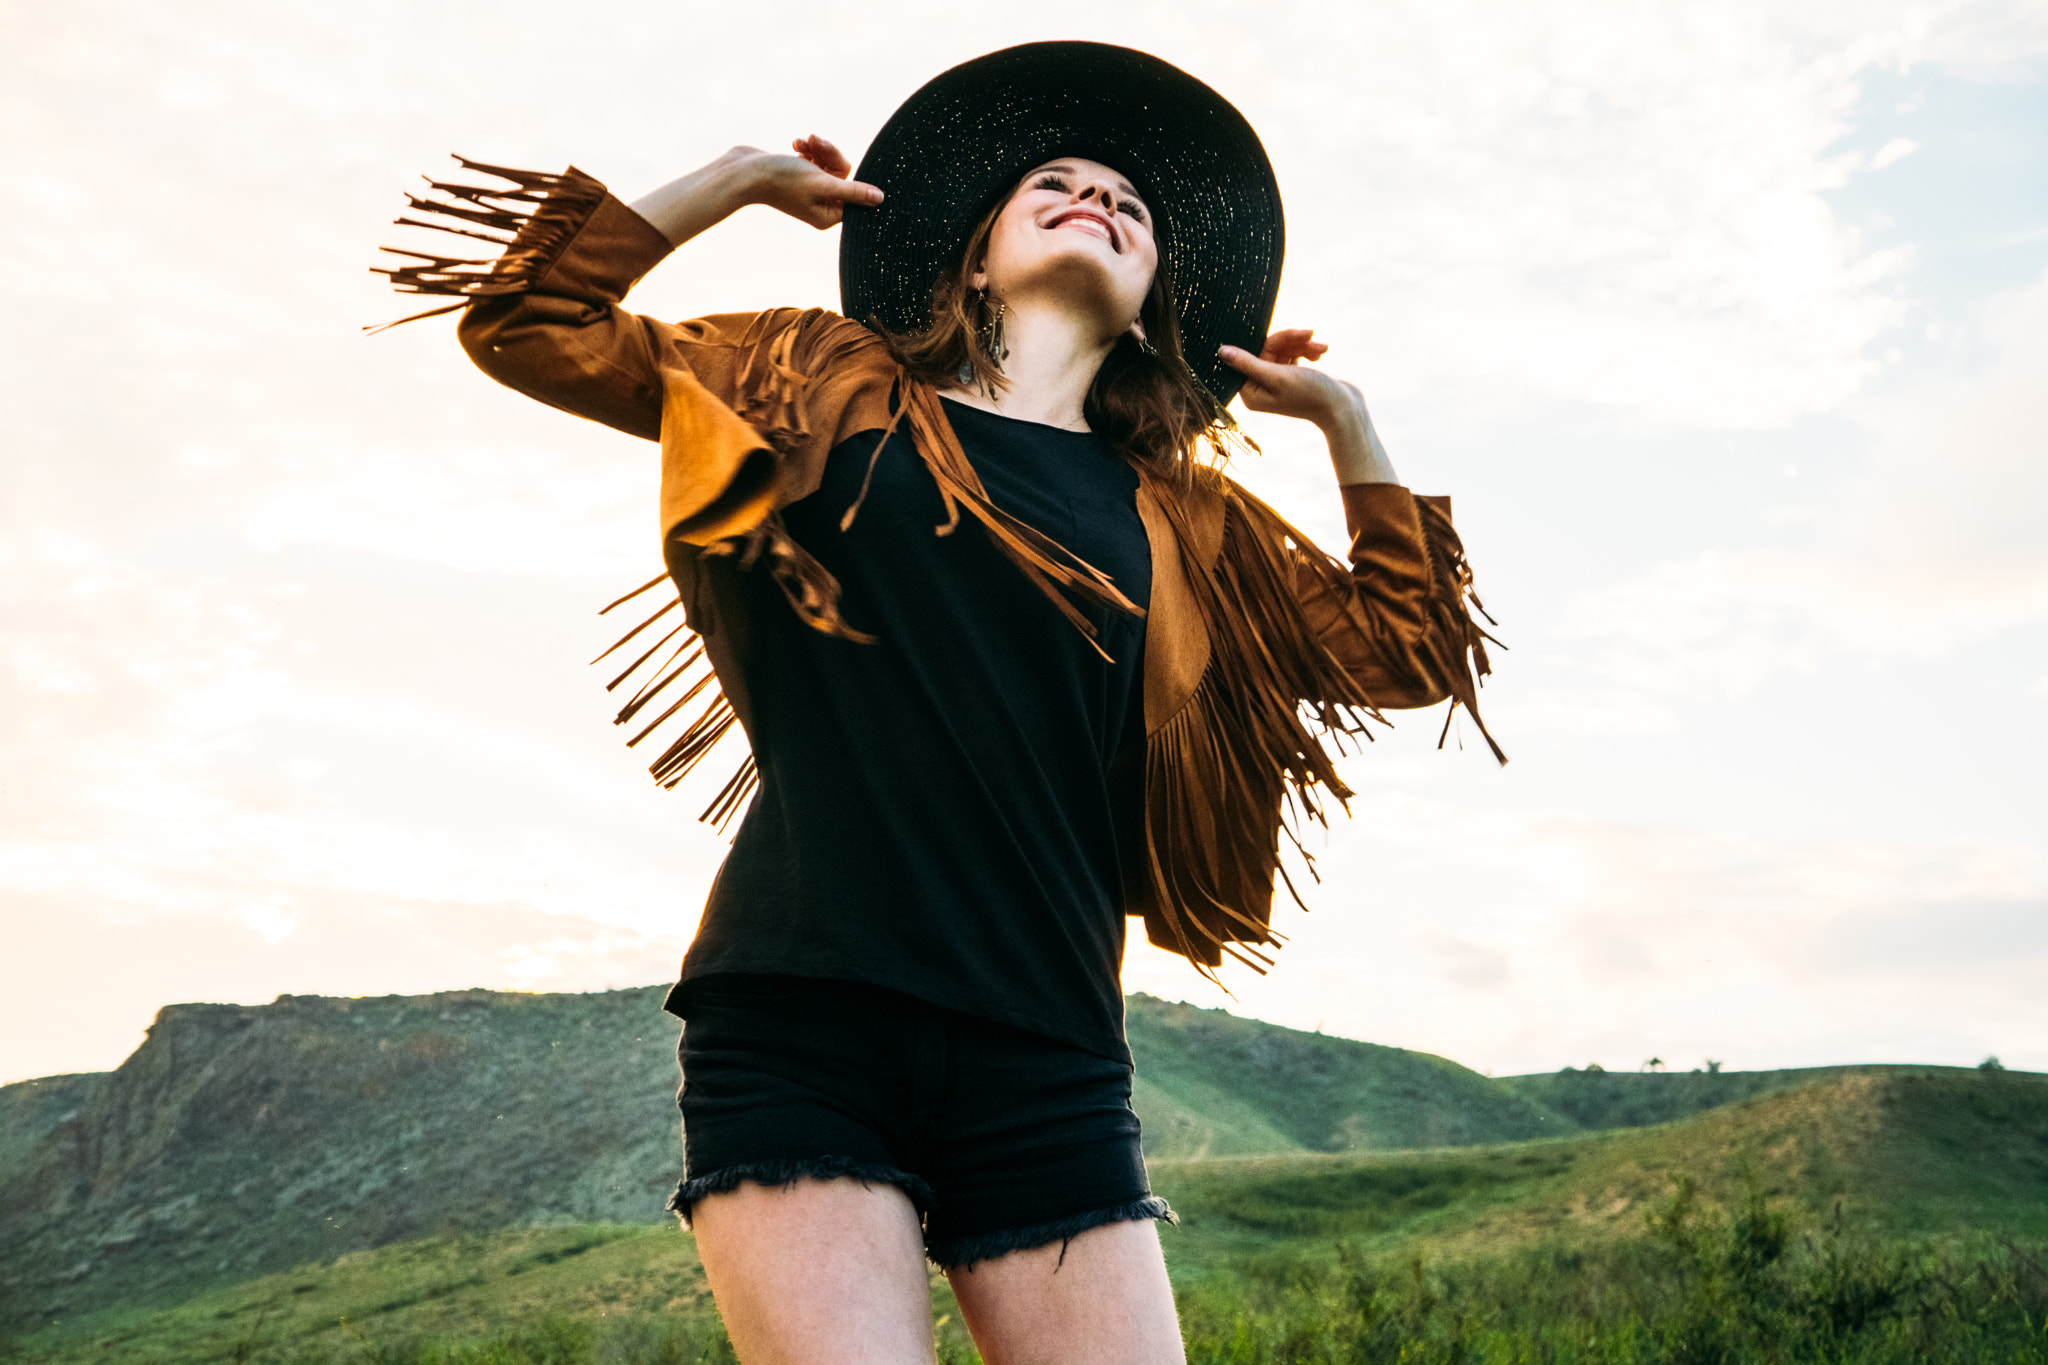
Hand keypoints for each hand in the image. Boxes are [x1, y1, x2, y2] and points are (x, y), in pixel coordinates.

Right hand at [739, 135, 883, 229]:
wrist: (744, 170)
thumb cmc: (782, 179)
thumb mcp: (822, 183)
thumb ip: (854, 192)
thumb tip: (881, 200)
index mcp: (827, 215)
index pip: (855, 195)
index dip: (848, 175)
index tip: (835, 161)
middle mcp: (820, 205)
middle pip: (842, 174)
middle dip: (830, 154)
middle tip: (815, 141)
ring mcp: (809, 190)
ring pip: (828, 163)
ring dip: (818, 148)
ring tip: (803, 141)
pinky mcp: (799, 175)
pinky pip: (814, 159)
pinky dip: (807, 149)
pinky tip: (795, 144)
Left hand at [1219, 330, 1395, 482]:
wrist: (1344, 407)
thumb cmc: (1310, 394)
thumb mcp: (1277, 376)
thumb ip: (1248, 363)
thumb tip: (1220, 351)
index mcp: (1251, 393)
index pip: (1248, 355)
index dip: (1267, 342)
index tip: (1284, 338)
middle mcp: (1260, 388)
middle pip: (1266, 348)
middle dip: (1290, 340)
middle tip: (1309, 334)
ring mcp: (1275, 382)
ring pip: (1282, 348)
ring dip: (1302, 344)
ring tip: (1321, 349)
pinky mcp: (1290, 376)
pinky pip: (1292, 353)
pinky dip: (1307, 350)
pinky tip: (1321, 353)